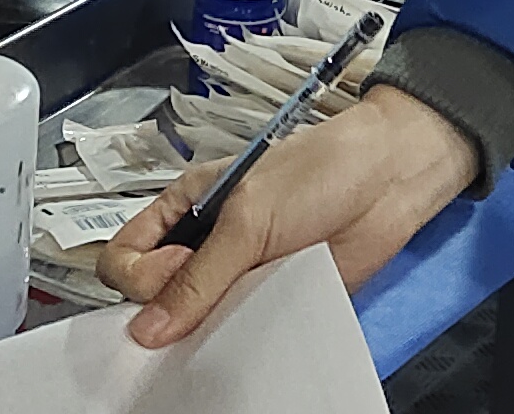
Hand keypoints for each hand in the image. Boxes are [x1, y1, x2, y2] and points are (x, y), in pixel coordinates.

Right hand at [99, 85, 479, 348]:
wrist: (388, 181)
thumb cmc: (319, 171)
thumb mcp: (248, 215)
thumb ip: (198, 276)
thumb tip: (148, 329)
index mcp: (185, 209)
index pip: (125, 257)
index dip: (141, 274)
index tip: (179, 267)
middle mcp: (205, 247)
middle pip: (152, 299)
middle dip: (168, 310)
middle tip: (212, 294)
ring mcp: (237, 277)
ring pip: (195, 325)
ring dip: (206, 331)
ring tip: (239, 313)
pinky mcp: (270, 302)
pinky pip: (238, 336)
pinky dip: (240, 343)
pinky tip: (257, 329)